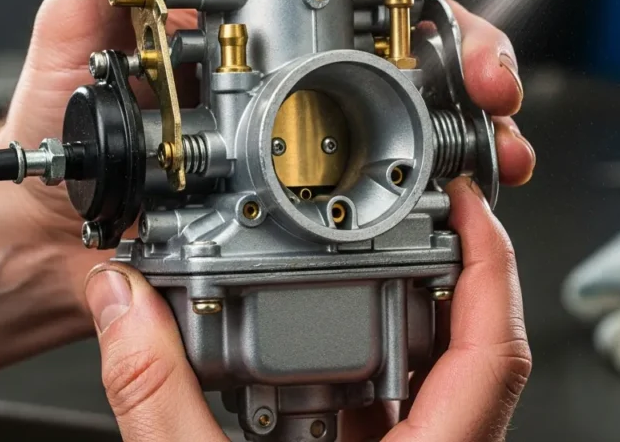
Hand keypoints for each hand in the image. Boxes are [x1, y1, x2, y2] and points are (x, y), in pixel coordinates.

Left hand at [0, 0, 535, 310]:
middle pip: (408, 34)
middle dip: (467, 43)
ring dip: (470, 111)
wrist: (58, 229)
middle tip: (482, 71)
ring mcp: (314, 127)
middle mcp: (298, 66)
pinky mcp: (318, 189)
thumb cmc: (69, 124)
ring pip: (418, 101)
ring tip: (491, 131)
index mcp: (256, 16)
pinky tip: (466, 179)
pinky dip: (442, 174)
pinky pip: (392, 173)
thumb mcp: (78, 21)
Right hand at [85, 178, 530, 440]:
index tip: (469, 204)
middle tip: (412, 216)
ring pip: (437, 382)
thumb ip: (157, 398)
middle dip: (446, 274)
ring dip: (402, 321)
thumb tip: (127, 310)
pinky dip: (366, 369)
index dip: (491, 262)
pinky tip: (321, 352)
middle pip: (474, 351)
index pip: (493, 349)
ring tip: (363, 268)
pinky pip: (398, 414)